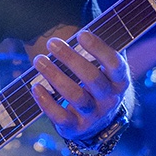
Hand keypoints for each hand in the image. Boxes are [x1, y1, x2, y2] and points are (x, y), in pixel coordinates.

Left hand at [30, 26, 130, 140]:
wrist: (98, 122)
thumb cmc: (97, 84)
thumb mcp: (104, 69)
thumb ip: (96, 51)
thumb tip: (79, 27)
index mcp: (120, 81)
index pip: (114, 63)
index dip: (99, 48)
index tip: (81, 33)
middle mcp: (110, 100)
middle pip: (92, 78)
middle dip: (70, 59)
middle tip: (52, 42)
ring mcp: (93, 116)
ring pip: (75, 96)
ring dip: (55, 76)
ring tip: (38, 60)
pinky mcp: (75, 128)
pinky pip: (60, 116)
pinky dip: (46, 101)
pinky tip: (35, 86)